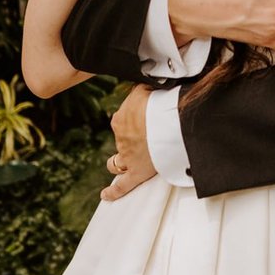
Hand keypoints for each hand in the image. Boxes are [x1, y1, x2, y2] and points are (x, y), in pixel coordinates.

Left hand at [100, 84, 156, 201]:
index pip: (123, 117)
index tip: (144, 117)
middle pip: (122, 138)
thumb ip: (143, 88)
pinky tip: (105, 195)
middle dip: (130, 139)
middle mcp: (121, 136)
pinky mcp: (137, 172)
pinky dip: (113, 192)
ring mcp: (127, 155)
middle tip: (146, 136)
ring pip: (117, 162)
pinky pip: (122, 186)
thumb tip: (144, 79)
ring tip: (123, 164)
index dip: (133, 118)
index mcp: (122, 117)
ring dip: (118, 163)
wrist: (169, 120)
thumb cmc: (161, 102)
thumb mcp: (149, 88)